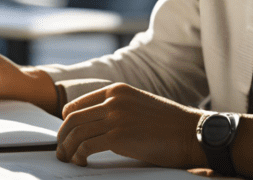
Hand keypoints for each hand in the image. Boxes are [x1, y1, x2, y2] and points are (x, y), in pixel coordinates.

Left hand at [56, 83, 205, 169]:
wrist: (191, 132)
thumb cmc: (169, 124)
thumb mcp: (140, 105)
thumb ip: (119, 109)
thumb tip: (98, 126)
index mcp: (117, 90)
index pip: (77, 105)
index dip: (67, 123)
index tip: (66, 136)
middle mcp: (113, 100)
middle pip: (72, 118)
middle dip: (62, 137)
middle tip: (61, 152)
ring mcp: (115, 117)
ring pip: (75, 132)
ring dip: (67, 149)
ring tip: (68, 159)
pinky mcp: (118, 137)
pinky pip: (86, 146)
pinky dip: (78, 156)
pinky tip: (82, 162)